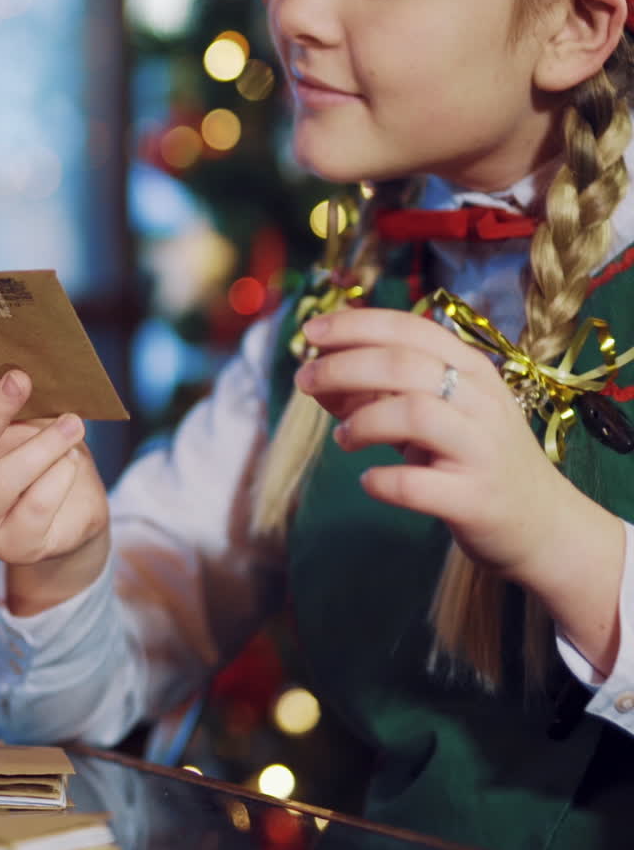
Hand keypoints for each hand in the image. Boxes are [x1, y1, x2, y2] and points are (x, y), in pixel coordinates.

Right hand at [0, 356, 109, 578]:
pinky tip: (72, 461)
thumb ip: (16, 405)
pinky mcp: (15, 547)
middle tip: (19, 379)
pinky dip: (57, 478)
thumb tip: (21, 370)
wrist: (72, 512)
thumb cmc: (42, 457)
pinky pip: (34, 509)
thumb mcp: (27, 425)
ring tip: (72, 423)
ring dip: (40, 447)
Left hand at [295, 307, 573, 583]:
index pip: (409, 328)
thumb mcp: (438, 415)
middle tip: (306, 380)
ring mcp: (481, 449)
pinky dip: (381, 480)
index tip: (311, 331)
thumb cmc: (476, 459)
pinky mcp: (476, 500)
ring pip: (414, 413)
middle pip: (404, 364)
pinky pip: (416, 484)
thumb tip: (318, 375)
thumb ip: (383, 392)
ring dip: (363, 420)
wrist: (544, 525)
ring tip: (343, 438)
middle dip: (343, 367)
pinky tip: (369, 481)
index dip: (355, 324)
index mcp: (472, 369)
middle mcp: (482, 401)